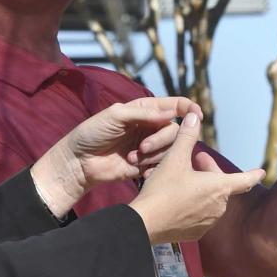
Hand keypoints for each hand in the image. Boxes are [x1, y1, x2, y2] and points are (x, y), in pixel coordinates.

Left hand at [30, 96, 201, 216]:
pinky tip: (139, 170)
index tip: (197, 114)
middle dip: (162, 139)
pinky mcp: (145, 167)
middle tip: (143, 147)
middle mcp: (149, 128)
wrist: (78, 162)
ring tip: (132, 158)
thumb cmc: (92, 133)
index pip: (173, 106)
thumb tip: (171, 114)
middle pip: (174, 130)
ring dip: (155, 154)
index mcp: (144, 111)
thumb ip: (143, 113)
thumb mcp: (116, 116)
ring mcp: (148, 148)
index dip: (188, 108)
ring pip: (170, 149)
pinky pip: (162, 166)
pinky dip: (155, 168)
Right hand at [130, 114, 264, 243]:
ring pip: (211, 200)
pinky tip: (179, 199)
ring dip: (203, 188)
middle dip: (210, 171)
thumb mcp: (175, 158)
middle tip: (195, 159)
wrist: (145, 223)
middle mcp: (218, 207)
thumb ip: (187, 136)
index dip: (254, 174)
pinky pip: (201, 215)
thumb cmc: (163, 189)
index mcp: (218, 188)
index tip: (262, 171)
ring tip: (184, 179)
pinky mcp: (196, 234)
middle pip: (221, 185)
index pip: (244, 180)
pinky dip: (195, 204)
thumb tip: (194, 116)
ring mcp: (208, 223)